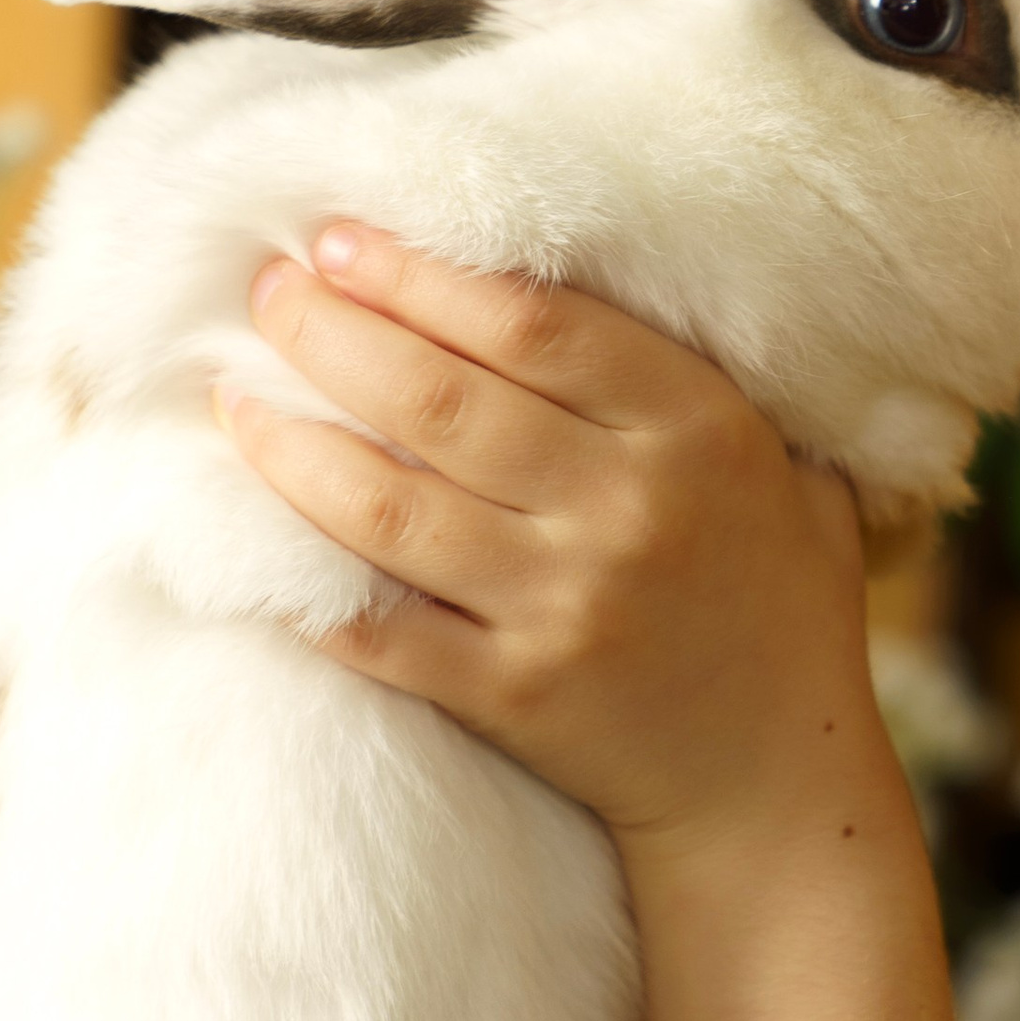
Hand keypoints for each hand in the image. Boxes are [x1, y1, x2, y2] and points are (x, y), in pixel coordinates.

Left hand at [220, 223, 878, 849]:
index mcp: (697, 432)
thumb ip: (695, 383)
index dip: (420, 274)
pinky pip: (380, 630)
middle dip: (330, 332)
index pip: (533, 324)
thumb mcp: (784, 467)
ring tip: (235, 396)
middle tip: (269, 292)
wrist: (774, 780)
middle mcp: (629, 510)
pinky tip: (252, 534)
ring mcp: (566, 608)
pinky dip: (305, 584)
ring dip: (291, 444)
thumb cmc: (774, 601)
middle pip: (439, 398)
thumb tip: (567, 277)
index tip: (340, 241)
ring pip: (389, 506)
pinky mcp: (514, 694)